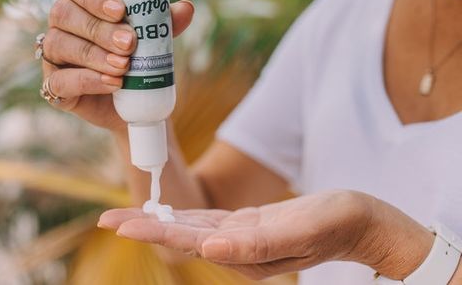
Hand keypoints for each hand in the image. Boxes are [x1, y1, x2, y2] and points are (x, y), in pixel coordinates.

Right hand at [41, 0, 193, 131]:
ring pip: (59, 45)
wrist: (135, 103)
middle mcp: (60, 25)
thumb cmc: (138, 60)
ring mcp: (53, 56)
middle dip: (99, 29)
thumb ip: (163, 22)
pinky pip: (59, 80)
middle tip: (130, 43)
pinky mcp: (54, 85)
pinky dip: (87, 80)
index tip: (121, 10)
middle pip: (64, 14)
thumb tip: (186, 8)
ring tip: (123, 67)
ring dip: (94, 55)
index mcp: (80, 3)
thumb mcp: (153, 39)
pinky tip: (112, 83)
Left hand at [98, 190, 434, 279]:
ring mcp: (241, 238)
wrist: (361, 223)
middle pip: (179, 237)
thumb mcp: (299, 229)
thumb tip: (209, 247)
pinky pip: (207, 222)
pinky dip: (182, 217)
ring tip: (125, 217)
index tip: (117, 225)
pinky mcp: (248, 226)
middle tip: (105, 219)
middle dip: (142, 228)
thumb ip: (254, 243)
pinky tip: (165, 214)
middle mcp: (236, 249)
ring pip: (189, 230)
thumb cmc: (336, 223)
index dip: (150, 231)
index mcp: (243, 252)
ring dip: (156, 222)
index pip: (186, 242)